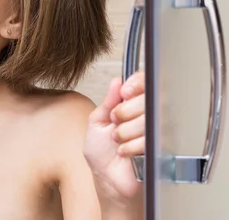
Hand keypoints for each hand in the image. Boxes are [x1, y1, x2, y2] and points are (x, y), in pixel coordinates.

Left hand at [83, 71, 144, 200]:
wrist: (108, 179)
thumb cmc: (101, 151)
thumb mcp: (97, 121)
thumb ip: (108, 101)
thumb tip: (117, 81)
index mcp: (131, 104)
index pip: (145, 82)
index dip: (137, 83)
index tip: (125, 92)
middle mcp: (147, 115)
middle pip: (147, 99)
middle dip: (125, 111)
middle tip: (115, 122)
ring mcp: (157, 131)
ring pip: (148, 120)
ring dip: (125, 131)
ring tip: (117, 140)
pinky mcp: (162, 148)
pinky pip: (150, 140)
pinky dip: (131, 146)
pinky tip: (125, 152)